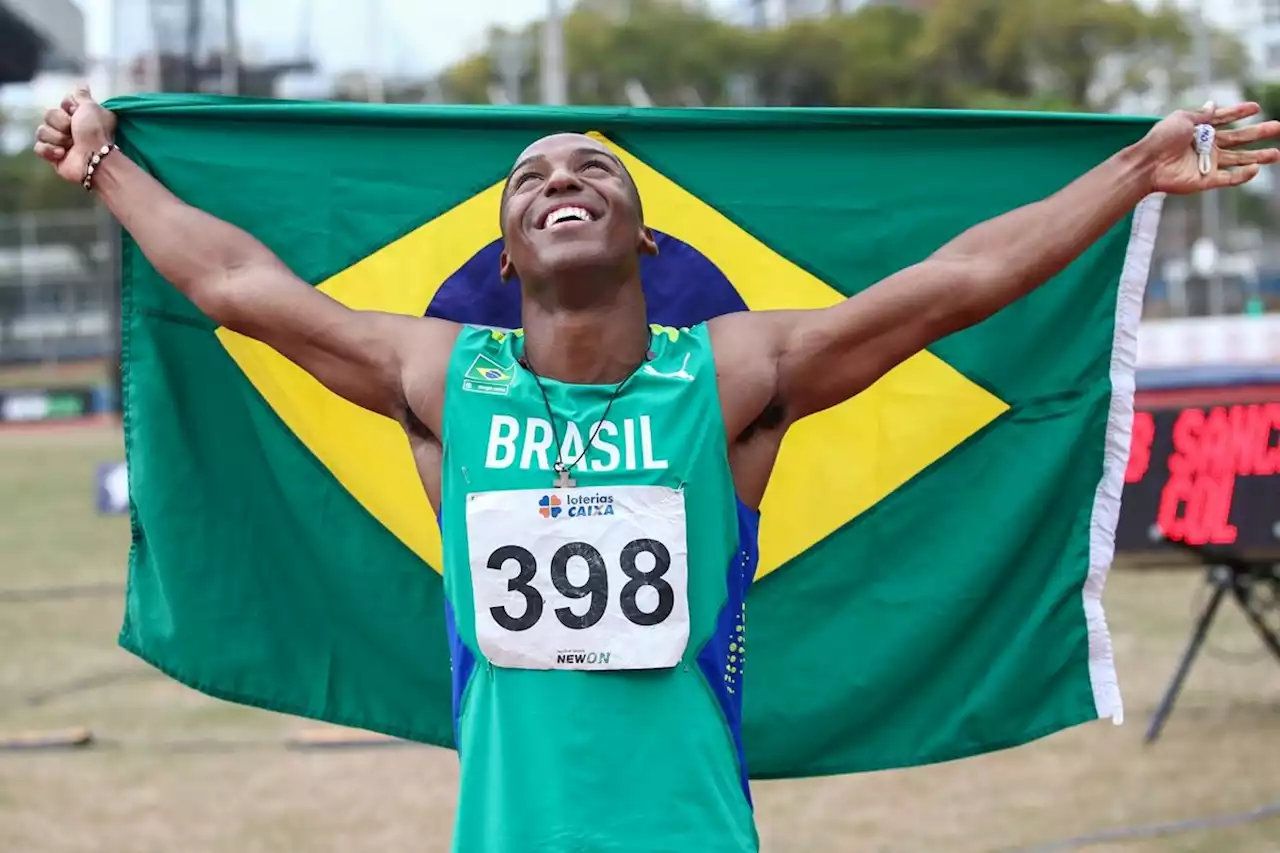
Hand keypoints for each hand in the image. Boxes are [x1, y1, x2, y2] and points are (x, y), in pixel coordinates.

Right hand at [32, 84, 117, 184]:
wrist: (95, 159)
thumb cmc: (96, 132)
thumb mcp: (92, 108)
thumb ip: (83, 96)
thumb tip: (82, 85)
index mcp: (79, 116)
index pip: (61, 104)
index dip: (68, 108)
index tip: (78, 114)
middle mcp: (69, 128)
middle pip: (48, 115)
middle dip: (61, 123)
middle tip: (74, 131)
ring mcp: (60, 142)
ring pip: (42, 131)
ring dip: (57, 138)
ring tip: (71, 145)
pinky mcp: (53, 156)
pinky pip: (38, 147)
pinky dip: (49, 150)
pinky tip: (62, 154)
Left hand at [1140, 101, 1279, 195]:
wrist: (1148, 162)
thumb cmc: (1161, 138)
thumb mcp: (1182, 118)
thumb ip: (1201, 114)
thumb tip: (1213, 104)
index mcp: (1200, 129)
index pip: (1225, 119)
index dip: (1239, 112)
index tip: (1255, 108)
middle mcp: (1207, 146)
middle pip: (1238, 139)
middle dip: (1258, 133)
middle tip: (1278, 127)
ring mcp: (1207, 163)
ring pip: (1239, 160)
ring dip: (1258, 157)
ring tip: (1276, 154)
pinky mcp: (1206, 180)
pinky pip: (1228, 178)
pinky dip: (1243, 175)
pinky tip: (1255, 169)